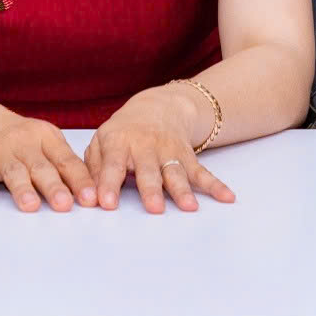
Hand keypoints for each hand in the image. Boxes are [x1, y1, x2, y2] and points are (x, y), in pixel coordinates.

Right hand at [0, 102, 96, 211]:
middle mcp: (25, 144)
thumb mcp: (44, 140)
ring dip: (22, 190)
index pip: (66, 161)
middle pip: (41, 168)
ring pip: (14, 173)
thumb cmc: (19, 137)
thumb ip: (63, 163)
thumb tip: (91, 193)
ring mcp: (1, 153)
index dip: (79, 180)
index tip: (91, 199)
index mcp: (46, 138)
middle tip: (65, 205)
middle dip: (54, 186)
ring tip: (31, 206)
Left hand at [84, 84, 236, 213]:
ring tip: (190, 207)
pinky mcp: (187, 157)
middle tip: (154, 209)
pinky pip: (202, 173)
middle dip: (151, 189)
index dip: (108, 184)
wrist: (158, 106)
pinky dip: (216, 185)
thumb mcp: (101, 142)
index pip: (112, 164)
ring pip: (177, 173)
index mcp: (119, 143)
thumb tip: (88, 197)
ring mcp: (169, 152)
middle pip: (148, 170)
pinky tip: (227, 197)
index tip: (106, 204)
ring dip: (184, 190)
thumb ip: (94, 168)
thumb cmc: (123, 132)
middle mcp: (145, 147)